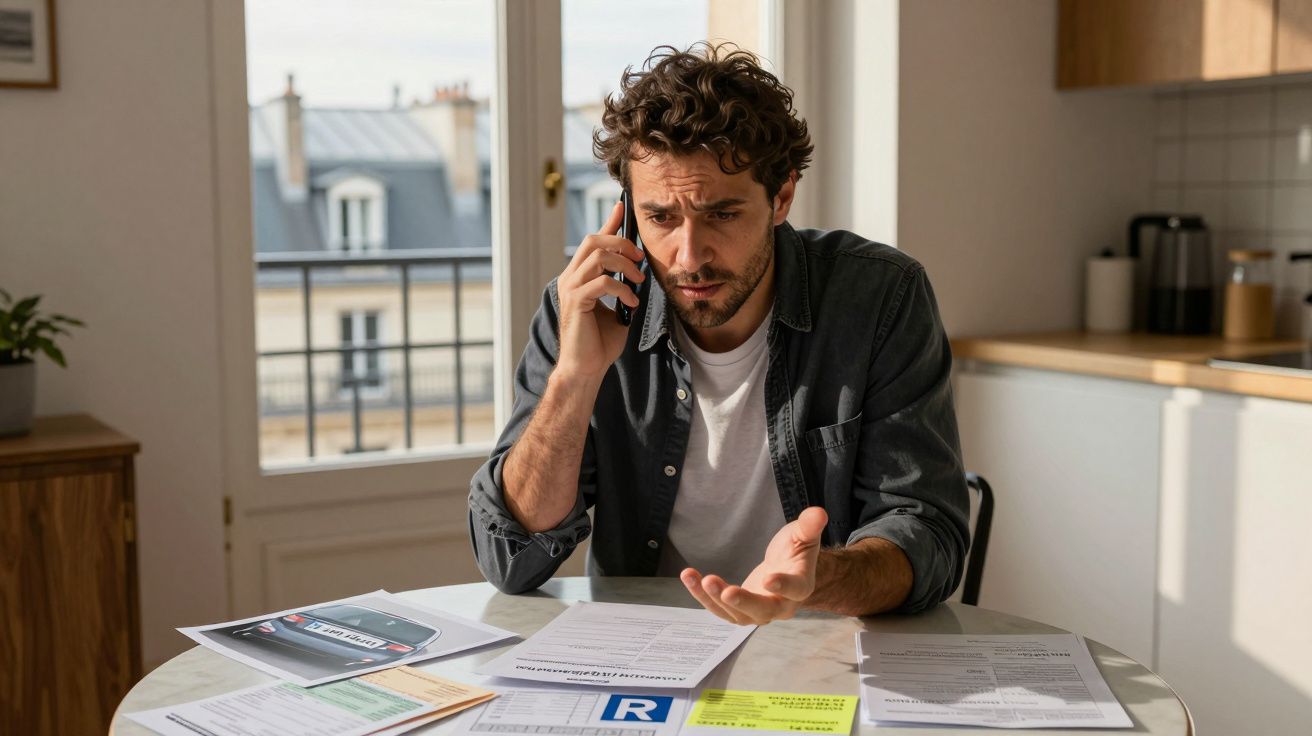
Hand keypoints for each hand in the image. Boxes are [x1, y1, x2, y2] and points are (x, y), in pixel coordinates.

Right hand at [555, 200, 644, 379]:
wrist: (587, 368)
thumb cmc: (600, 342)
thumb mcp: (618, 307)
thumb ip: (622, 286)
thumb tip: (638, 272)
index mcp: (579, 276)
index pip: (593, 239)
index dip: (609, 222)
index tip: (622, 207)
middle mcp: (570, 277)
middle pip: (593, 239)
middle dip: (621, 242)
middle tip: (641, 258)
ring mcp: (570, 288)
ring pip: (598, 255)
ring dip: (624, 265)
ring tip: (639, 281)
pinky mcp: (575, 302)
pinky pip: (602, 282)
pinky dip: (622, 288)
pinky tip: (632, 302)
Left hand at [680, 507, 827, 624]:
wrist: (786, 569)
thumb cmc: (795, 551)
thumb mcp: (803, 535)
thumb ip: (809, 526)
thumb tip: (819, 512)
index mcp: (800, 587)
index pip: (794, 589)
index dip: (782, 586)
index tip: (768, 578)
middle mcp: (780, 606)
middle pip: (762, 611)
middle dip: (742, 602)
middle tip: (724, 590)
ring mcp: (757, 613)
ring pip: (736, 614)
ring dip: (714, 599)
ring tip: (698, 579)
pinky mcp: (738, 611)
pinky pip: (719, 608)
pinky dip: (703, 595)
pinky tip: (689, 577)